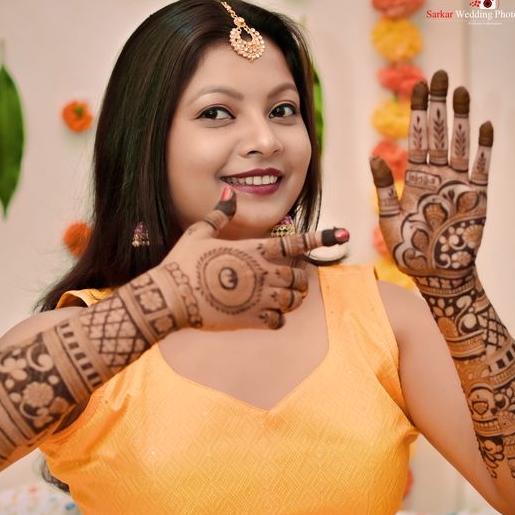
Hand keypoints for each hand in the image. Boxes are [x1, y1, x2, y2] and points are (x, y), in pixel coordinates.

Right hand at [153, 188, 348, 329]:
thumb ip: (220, 214)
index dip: (322, 237)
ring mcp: (260, 297)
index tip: (343, 235)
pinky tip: (266, 317)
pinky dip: (278, 319)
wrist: (170, 297)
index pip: (297, 242)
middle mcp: (263, 272)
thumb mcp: (199, 232)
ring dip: (293, 299)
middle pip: (301, 276)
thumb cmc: (182, 262)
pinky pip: (280, 321)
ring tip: (281, 299)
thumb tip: (229, 193)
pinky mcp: (252, 319)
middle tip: (289, 282)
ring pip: (295, 300)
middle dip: (299, 279)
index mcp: (254, 249)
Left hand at [370, 71, 492, 282]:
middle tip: (440, 74)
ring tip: (462, 90)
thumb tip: (373, 157)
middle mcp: (438, 175)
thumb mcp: (390, 219)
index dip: (418, 111)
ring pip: (460, 143)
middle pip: (439, 132)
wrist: (438, 275)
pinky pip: (481, 167)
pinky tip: (485, 125)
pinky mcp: (477, 196)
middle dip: (439, 103)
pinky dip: (483, 148)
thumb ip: (383, 189)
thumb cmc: (410, 251)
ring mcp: (459, 183)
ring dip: (461, 117)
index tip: (419, 84)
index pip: (417, 136)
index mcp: (416, 177)